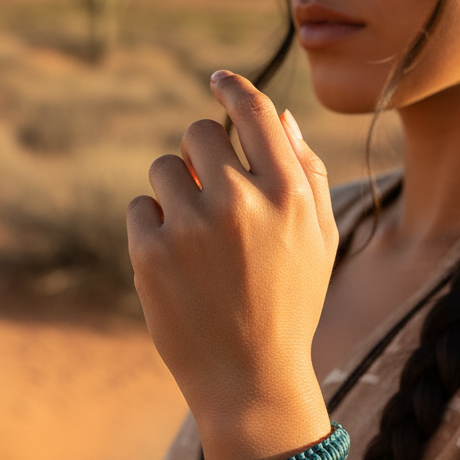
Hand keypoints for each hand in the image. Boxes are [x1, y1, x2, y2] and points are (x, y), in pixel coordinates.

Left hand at [127, 71, 337, 459]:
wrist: (250, 378)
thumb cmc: (290, 303)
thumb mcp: (320, 239)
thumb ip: (307, 170)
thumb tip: (277, 115)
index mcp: (288, 194)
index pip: (253, 111)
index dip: (230, 87)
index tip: (216, 80)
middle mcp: (240, 202)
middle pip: (198, 133)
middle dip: (199, 153)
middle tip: (208, 190)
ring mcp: (191, 227)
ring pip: (162, 168)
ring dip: (174, 191)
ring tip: (195, 239)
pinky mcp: (150, 253)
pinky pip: (139, 208)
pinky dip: (152, 229)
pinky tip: (177, 265)